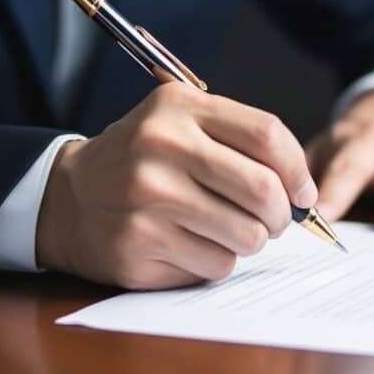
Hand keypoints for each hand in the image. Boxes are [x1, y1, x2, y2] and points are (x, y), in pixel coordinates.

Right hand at [36, 83, 317, 289]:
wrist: (70, 197)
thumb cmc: (142, 160)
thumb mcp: (181, 123)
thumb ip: (239, 141)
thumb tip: (303, 193)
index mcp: (178, 108)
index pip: (266, 134)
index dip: (298, 169)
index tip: (303, 193)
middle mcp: (160, 148)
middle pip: (262, 189)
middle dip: (281, 215)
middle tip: (273, 221)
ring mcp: (147, 200)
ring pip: (245, 236)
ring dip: (249, 241)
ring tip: (226, 231)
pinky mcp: (139, 246)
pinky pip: (215, 265)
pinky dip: (216, 262)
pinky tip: (190, 246)